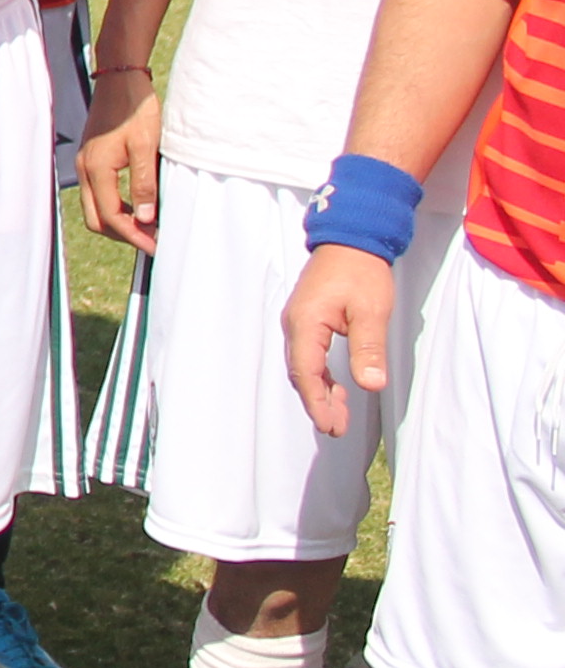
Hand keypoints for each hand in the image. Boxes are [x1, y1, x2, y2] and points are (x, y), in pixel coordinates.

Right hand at [76, 67, 162, 253]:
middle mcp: (85, 170)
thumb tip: (146, 218)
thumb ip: (144, 182)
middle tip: (152, 241)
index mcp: (97, 169)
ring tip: (149, 226)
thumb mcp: (147, 145)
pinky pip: (99, 194)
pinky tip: (138, 204)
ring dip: (120, 221)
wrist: (120, 79)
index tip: (155, 247)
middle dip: (123, 234)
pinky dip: (116, 206)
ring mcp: (86, 165)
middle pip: (97, 219)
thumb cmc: (135, 108)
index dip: (134, 235)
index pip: (112, 216)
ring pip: (96, 208)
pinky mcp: (92, 159)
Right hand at [282, 245, 396, 437]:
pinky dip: (322, 376)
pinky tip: (338, 387)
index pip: (306, 373)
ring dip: (321, 392)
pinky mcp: (308, 320)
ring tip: (339, 416)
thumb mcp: (371, 311)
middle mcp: (295, 326)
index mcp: (305, 324)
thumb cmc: (361, 270)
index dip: (317, 403)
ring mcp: (300, 322)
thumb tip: (371, 384)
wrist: (351, 238)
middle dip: (318, 403)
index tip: (329, 426)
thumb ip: (368, 348)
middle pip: (301, 374)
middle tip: (336, 429)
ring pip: (305, 367)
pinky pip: (310, 356)